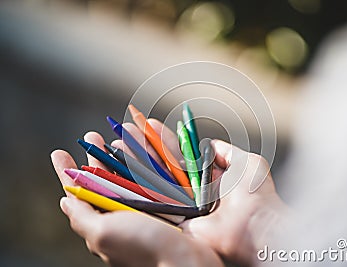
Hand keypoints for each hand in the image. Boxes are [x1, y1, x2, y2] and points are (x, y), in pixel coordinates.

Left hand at [51, 132, 222, 266]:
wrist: (189, 258)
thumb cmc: (143, 248)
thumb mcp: (103, 234)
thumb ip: (82, 217)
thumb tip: (65, 201)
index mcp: (105, 223)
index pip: (80, 194)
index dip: (67, 173)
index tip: (59, 153)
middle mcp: (124, 213)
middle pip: (105, 178)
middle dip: (96, 156)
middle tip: (91, 136)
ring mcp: (147, 205)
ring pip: (131, 171)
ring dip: (123, 151)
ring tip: (116, 134)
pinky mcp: (168, 198)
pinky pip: (155, 172)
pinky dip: (149, 156)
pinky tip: (144, 144)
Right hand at [111, 119, 290, 265]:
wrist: (257, 226)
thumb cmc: (256, 193)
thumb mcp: (246, 162)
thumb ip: (226, 151)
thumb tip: (210, 142)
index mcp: (204, 177)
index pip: (177, 154)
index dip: (161, 139)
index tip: (146, 124)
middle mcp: (189, 191)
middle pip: (160, 165)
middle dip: (142, 147)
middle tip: (124, 130)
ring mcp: (180, 206)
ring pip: (151, 181)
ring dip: (133, 162)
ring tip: (115, 143)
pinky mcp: (174, 221)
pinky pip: (150, 202)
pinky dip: (134, 187)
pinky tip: (119, 170)